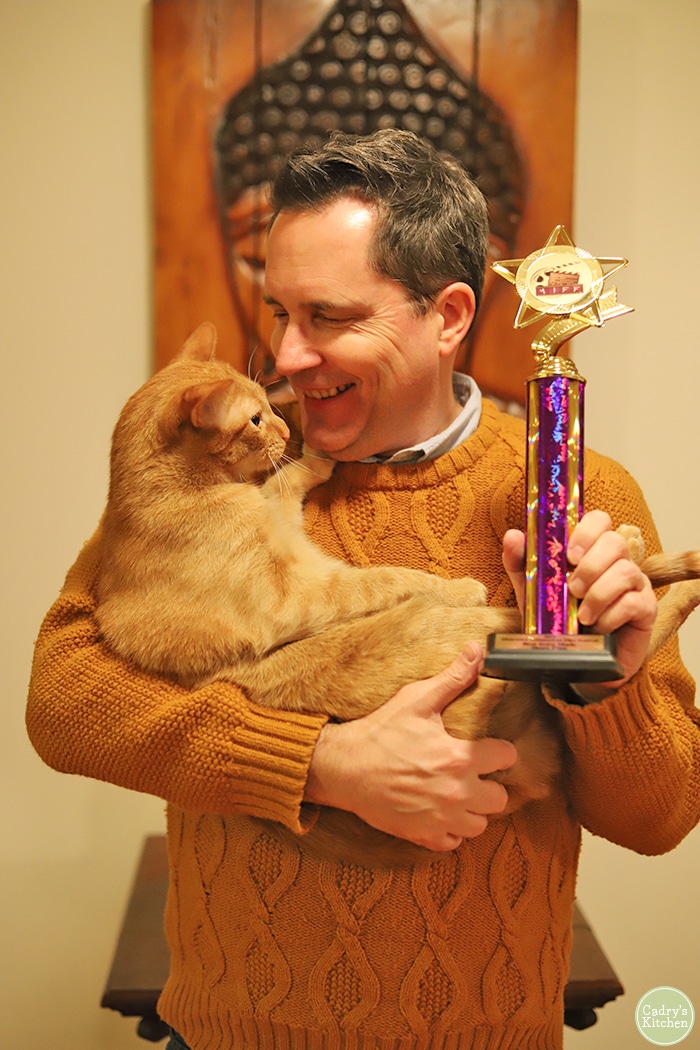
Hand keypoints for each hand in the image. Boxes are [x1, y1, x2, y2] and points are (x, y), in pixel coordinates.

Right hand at [304, 644, 517, 851]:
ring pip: (479, 825)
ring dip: (473, 810)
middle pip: (499, 798)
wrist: (344, 768)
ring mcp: (440, 817)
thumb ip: (452, 678)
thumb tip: (476, 650)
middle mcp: (456, 792)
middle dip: (490, 784)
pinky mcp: (423, 835)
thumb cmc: (381, 733)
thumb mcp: (417, 700)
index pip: (507, 758)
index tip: (488, 748)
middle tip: (473, 773)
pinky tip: (440, 812)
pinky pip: (453, 842)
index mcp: (459, 758)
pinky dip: (450, 830)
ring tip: (458, 794)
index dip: (499, 750)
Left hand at [502, 510, 656, 697]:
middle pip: (615, 542)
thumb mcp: (532, 590)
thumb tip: (513, 536)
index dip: (586, 531)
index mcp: (591, 549)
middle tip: (572, 589)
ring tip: (582, 616)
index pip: (599, 520)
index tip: (569, 554)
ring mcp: (635, 583)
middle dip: (590, 565)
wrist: (574, 660)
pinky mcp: (647, 608)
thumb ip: (521, 562)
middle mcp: (617, 561)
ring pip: (626, 571)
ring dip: (598, 594)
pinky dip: (611, 616)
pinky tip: (598, 627)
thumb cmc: (558, 619)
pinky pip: (634, 602)